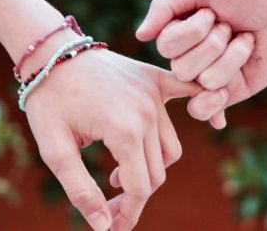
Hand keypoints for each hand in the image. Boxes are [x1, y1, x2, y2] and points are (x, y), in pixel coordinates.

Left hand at [25, 48, 199, 230]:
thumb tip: (104, 227)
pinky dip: (205, 107)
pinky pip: (190, 95)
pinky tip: (217, 121)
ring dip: (150, 169)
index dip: (127, 213)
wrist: (52, 53)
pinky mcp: (156, 79)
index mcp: (123, 131)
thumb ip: (81, 191)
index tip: (113, 227)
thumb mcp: (55, 150)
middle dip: (134, 196)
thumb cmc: (49, 101)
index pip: (140, 187)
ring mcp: (155, 94)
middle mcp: (148, 113)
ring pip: (170, 148)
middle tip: (108, 204)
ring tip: (117, 172)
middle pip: (157, 172)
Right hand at [137, 0, 266, 126]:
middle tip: (231, 27)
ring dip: (232, 57)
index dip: (194, 30)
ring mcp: (208, 76)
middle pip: (182, 68)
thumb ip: (165, 6)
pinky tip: (224, 95)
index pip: (166, 46)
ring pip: (204, 83)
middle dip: (214, 43)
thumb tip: (140, 36)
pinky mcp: (229, 93)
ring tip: (246, 41)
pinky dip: (212, 105)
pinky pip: (204, 110)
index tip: (214, 12)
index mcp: (178, 32)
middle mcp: (189, 56)